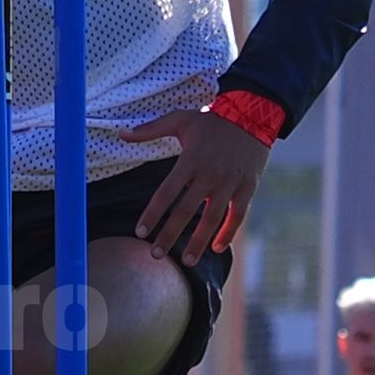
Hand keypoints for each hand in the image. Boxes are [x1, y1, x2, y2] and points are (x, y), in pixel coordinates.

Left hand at [119, 109, 270, 265]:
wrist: (253, 114)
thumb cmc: (212, 119)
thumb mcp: (180, 119)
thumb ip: (150, 129)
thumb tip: (121, 134)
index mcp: (190, 160)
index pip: (166, 193)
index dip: (152, 214)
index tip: (140, 232)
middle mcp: (209, 174)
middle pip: (186, 211)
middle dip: (170, 235)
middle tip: (156, 255)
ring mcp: (229, 182)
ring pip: (212, 218)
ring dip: (199, 241)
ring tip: (187, 261)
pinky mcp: (248, 187)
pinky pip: (238, 214)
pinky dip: (229, 232)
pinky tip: (217, 248)